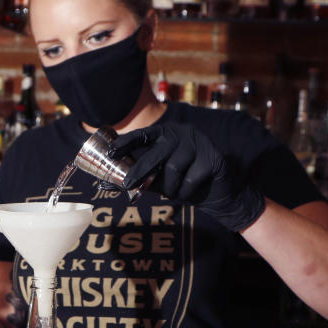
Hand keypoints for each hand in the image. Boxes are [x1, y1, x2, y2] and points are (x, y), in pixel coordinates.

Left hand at [111, 123, 265, 231]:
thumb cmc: (184, 183)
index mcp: (167, 133)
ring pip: (173, 168)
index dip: (126, 143)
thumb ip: (140, 178)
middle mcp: (182, 133)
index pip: (143, 135)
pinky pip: (190, 179)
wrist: (219, 194)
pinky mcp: (213, 158)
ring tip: (174, 192)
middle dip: (140, 171)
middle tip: (127, 185)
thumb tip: (108, 184)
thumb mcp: (160, 179)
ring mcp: (199, 143)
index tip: (110, 152)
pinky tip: (189, 193)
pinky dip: (185, 192)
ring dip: (170, 187)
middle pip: (156, 153)